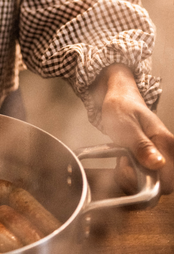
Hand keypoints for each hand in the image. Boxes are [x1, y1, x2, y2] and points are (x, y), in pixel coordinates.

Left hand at [92, 64, 173, 194]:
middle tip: (122, 160)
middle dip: (136, 181)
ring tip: (122, 159)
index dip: (142, 180)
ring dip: (132, 179)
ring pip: (151, 186)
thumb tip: (157, 164)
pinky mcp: (153, 164)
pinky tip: (124, 163)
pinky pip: (145, 182)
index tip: (125, 165)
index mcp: (166, 143)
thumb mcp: (125, 124)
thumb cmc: (122, 108)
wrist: (119, 100)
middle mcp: (169, 154)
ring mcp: (161, 160)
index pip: (166, 180)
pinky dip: (131, 178)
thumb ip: (140, 145)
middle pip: (160, 186)